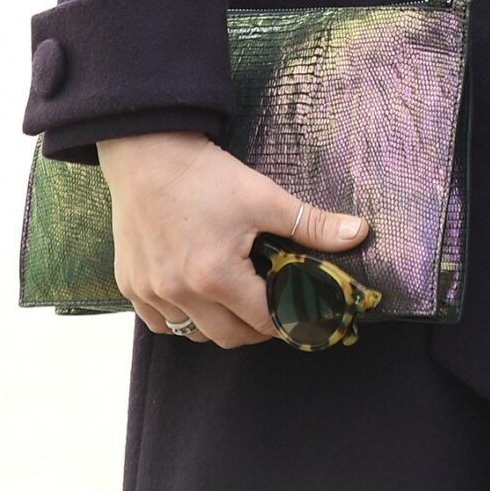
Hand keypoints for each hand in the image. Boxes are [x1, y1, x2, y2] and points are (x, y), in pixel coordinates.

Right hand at [98, 132, 367, 348]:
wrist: (148, 153)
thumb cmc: (206, 175)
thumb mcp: (264, 197)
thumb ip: (312, 224)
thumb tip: (359, 233)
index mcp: (216, 277)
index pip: (261, 322)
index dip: (285, 320)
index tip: (297, 313)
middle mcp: (180, 293)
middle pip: (228, 337)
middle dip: (255, 329)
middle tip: (270, 307)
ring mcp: (151, 292)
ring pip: (191, 334)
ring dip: (217, 325)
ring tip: (234, 299)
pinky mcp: (130, 284)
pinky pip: (159, 322)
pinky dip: (180, 318)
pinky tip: (195, 295)